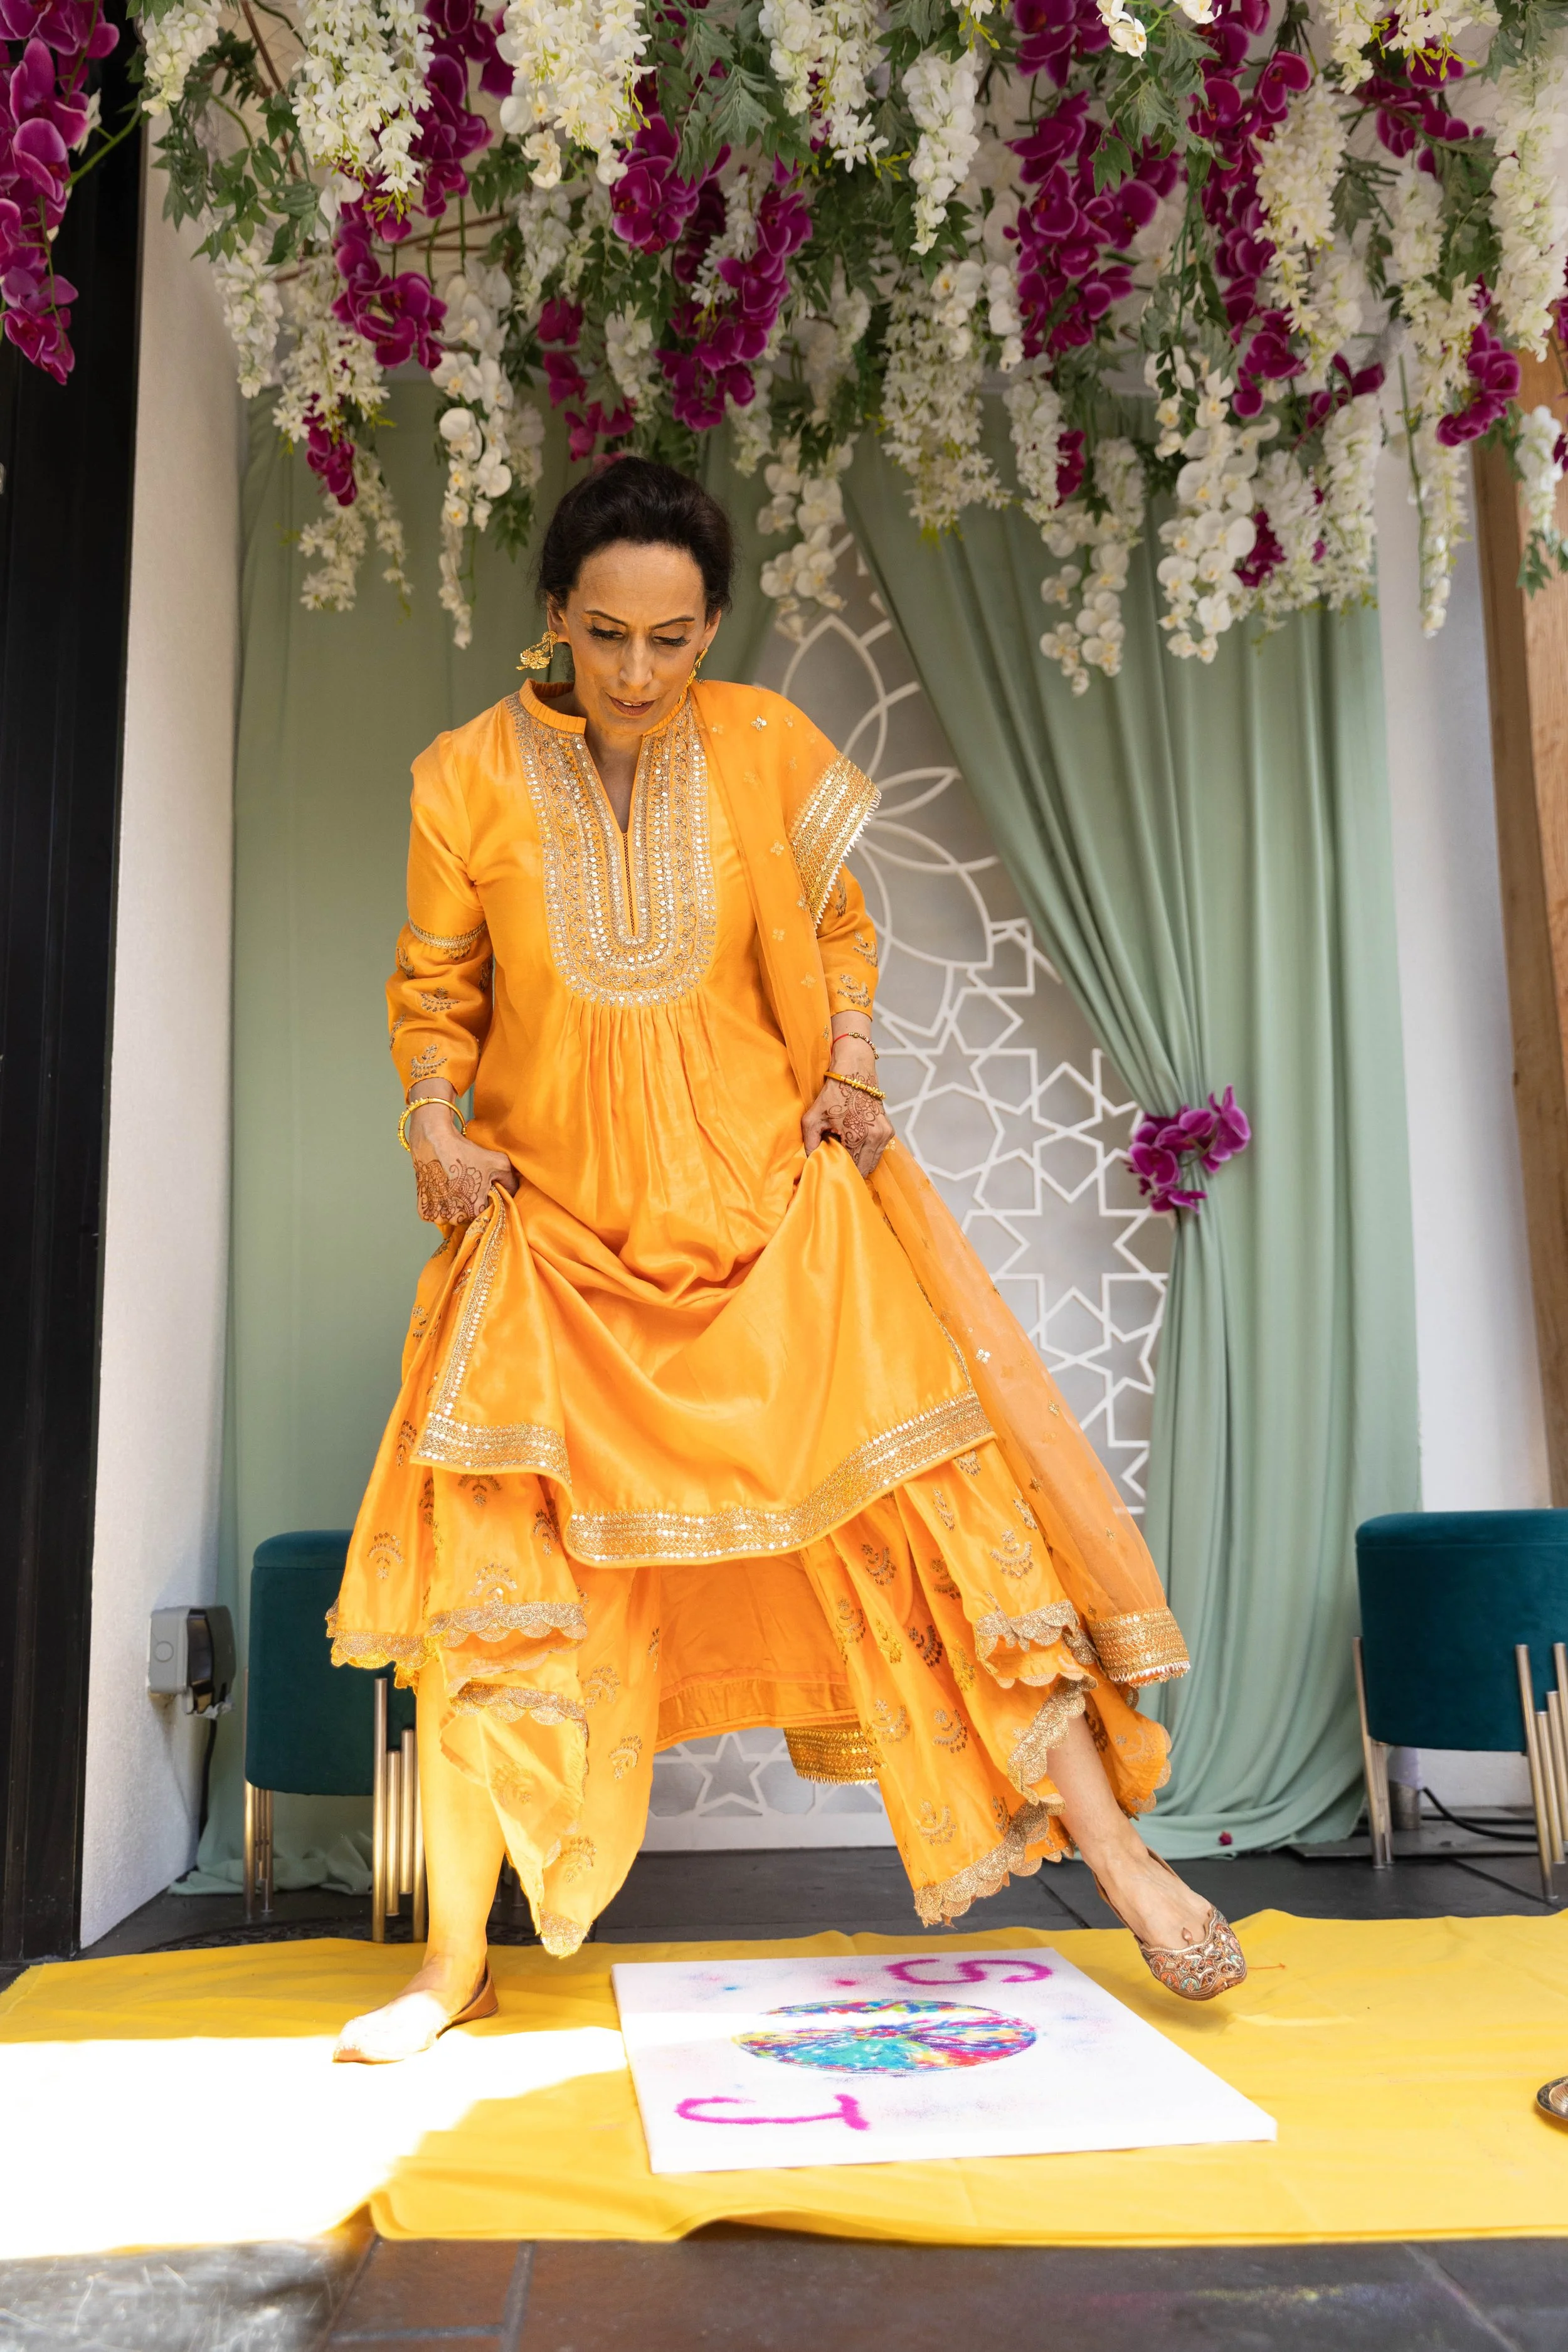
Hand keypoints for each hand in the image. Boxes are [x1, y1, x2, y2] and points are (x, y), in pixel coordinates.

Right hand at [407, 1099, 517, 1223]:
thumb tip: (514, 1192)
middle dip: (469, 1204)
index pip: (486, 1213)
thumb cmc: (466, 1151)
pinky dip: (438, 1205)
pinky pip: (434, 1214)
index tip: (482, 1189)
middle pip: (467, 1216)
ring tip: (453, 1186)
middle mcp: (454, 1217)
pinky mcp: (423, 1209)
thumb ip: (511, 1181)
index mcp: (474, 1210)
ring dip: (453, 1206)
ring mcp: (437, 1215)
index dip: (486, 1201)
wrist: (434, 1139)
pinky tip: (442, 1189)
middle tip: (466, 1185)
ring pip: (450, 1216)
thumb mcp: (498, 1163)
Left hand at [802, 1035, 893, 1178]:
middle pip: (863, 1169)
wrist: (854, 1072)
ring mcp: (885, 1134)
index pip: (851, 1168)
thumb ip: (809, 1143)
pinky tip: (854, 1141)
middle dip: (850, 1167)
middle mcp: (876, 1137)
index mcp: (858, 1136)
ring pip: (872, 1163)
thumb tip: (810, 1161)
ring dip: (859, 1160)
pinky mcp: (889, 1131)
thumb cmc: (833, 1093)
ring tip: (845, 1148)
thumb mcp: (812, 1118)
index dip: (839, 1169)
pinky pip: (877, 1152)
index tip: (830, 1165)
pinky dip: (866, 1152)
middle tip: (837, 1158)